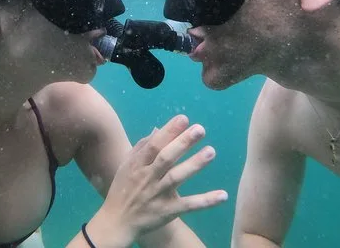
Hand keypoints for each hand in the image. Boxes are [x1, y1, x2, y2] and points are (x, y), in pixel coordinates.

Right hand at [87, 115, 226, 245]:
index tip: (184, 118)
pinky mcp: (167, 211)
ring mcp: (158, 195)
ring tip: (211, 151)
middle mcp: (147, 178)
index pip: (154, 145)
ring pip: (176, 178)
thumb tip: (158, 129)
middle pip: (166, 158)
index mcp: (138, 164)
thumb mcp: (127, 165)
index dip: (169, 131)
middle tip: (200, 129)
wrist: (116, 221)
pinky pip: (188, 205)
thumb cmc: (123, 189)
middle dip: (182, 142)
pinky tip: (223, 195)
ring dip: (194, 164)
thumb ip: (142, 147)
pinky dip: (205, 201)